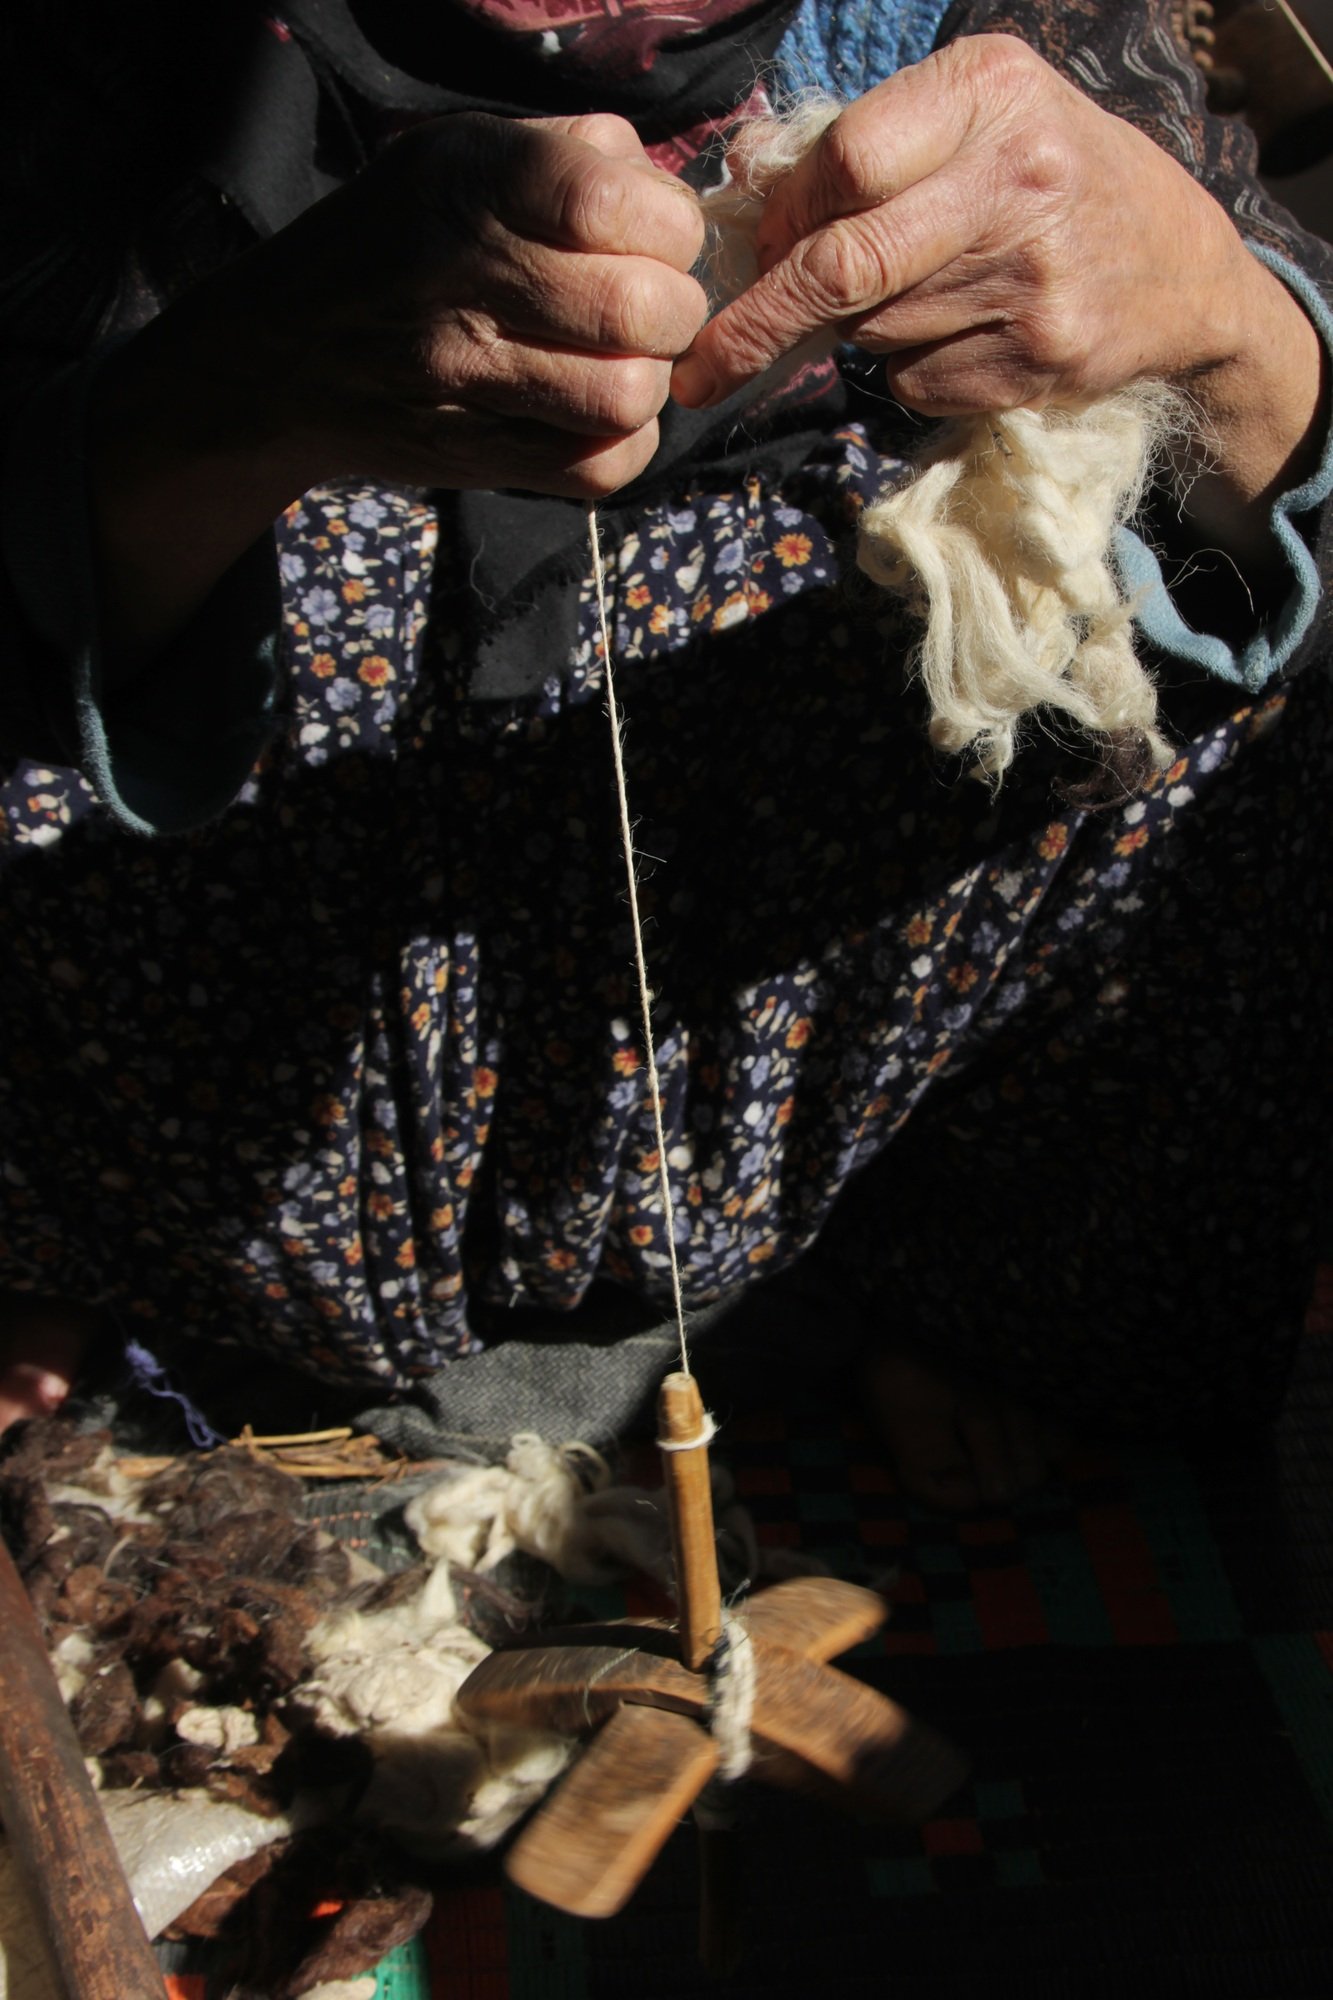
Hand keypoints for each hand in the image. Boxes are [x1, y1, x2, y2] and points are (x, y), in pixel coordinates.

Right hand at [91, 112, 707, 658]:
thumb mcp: (464, 155)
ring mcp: (467, 377)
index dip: (673, 228)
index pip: (622, 206)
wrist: (285, 353)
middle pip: (642, 309)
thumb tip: (669, 198)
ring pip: (627, 396)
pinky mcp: (476, 456)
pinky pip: (598, 467)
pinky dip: (624, 444)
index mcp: (473, 182)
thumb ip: (574, 155)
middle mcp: (465, 277)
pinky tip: (599, 413)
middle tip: (654, 308)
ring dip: (650, 380)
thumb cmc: (401, 241)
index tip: (660, 238)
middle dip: (676, 308)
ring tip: (624, 361)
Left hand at [674, 36, 1322, 530]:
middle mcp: (1016, 179)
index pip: (844, 160)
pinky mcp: (1036, 362)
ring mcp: (1030, 280)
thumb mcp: (980, 117)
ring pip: (873, 333)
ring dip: (859, 332)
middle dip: (756, 324)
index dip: (784, 215)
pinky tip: (965, 334)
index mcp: (992, 93)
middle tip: (701, 368)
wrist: (1181, 271)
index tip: (754, 247)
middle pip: (843, 265)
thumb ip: (870, 143)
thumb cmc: (1053, 180)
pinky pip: (915, 383)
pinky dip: (911, 370)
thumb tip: (742, 196)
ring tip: (925, 295)